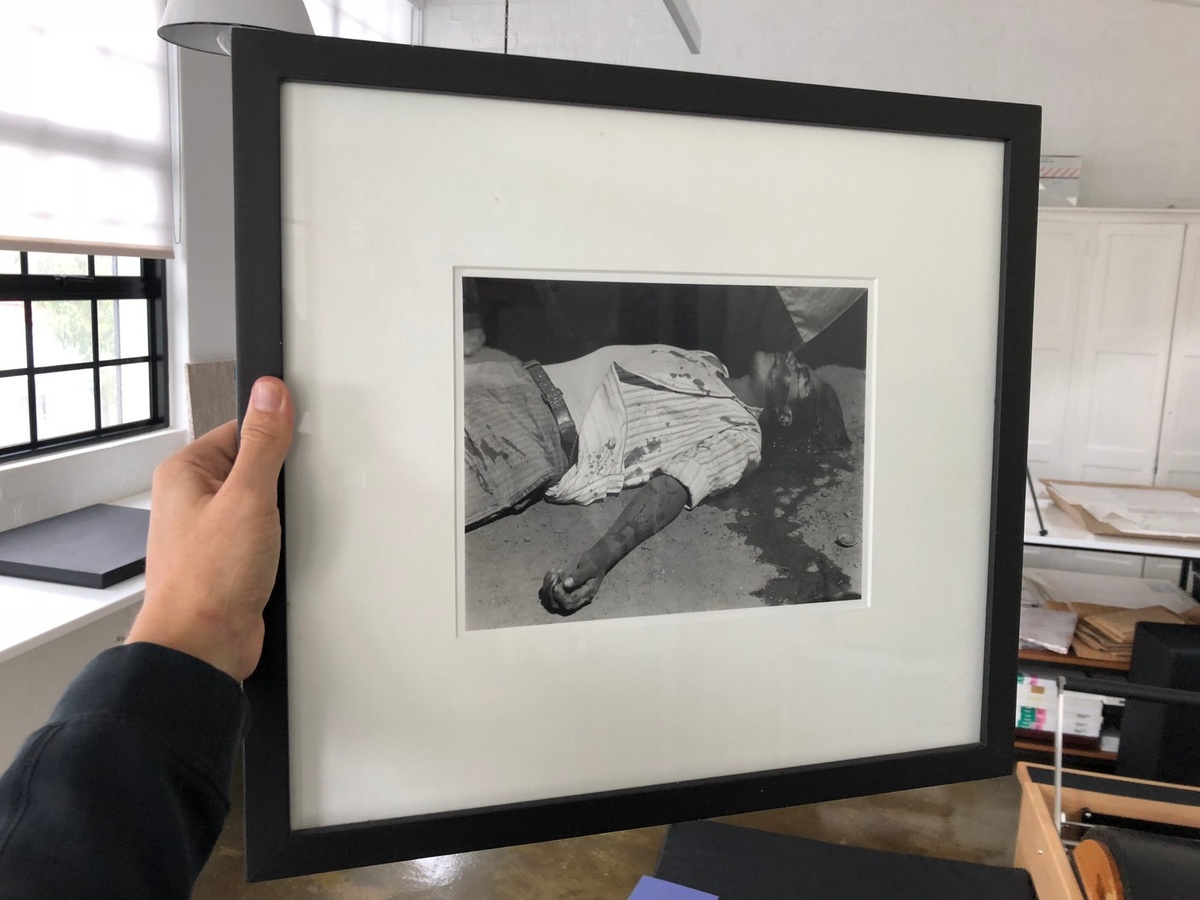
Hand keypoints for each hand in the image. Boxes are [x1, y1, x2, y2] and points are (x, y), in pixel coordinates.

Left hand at [126, 377, 293, 679]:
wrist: (201, 646)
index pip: (241, 428)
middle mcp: (193, 499)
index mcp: (185, 473)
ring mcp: (212, 531)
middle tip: (281, 502)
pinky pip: (264, 535)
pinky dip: (279, 543)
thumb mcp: (247, 498)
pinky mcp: (230, 559)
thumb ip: (263, 443)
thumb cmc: (205, 580)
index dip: (273, 436)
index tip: (295, 444)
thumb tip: (270, 393)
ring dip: (280, 518)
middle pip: (255, 466)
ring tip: (276, 535)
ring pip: (263, 504)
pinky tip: (279, 555)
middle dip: (280, 482)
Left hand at [539, 548, 608, 614]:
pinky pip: (549, 591)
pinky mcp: (562, 588)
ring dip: (548, 587)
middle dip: (551, 592)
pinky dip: (547, 581)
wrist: (596, 558)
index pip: (570, 603)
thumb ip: (579, 576)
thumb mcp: (589, 567)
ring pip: (551, 599)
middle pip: (558, 605)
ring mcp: (568, 593)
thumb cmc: (595, 562)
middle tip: (554, 576)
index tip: (557, 584)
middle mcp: (576, 597)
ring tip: (554, 572)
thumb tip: (566, 584)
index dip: (561, 597)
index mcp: (585, 594)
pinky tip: (553, 570)